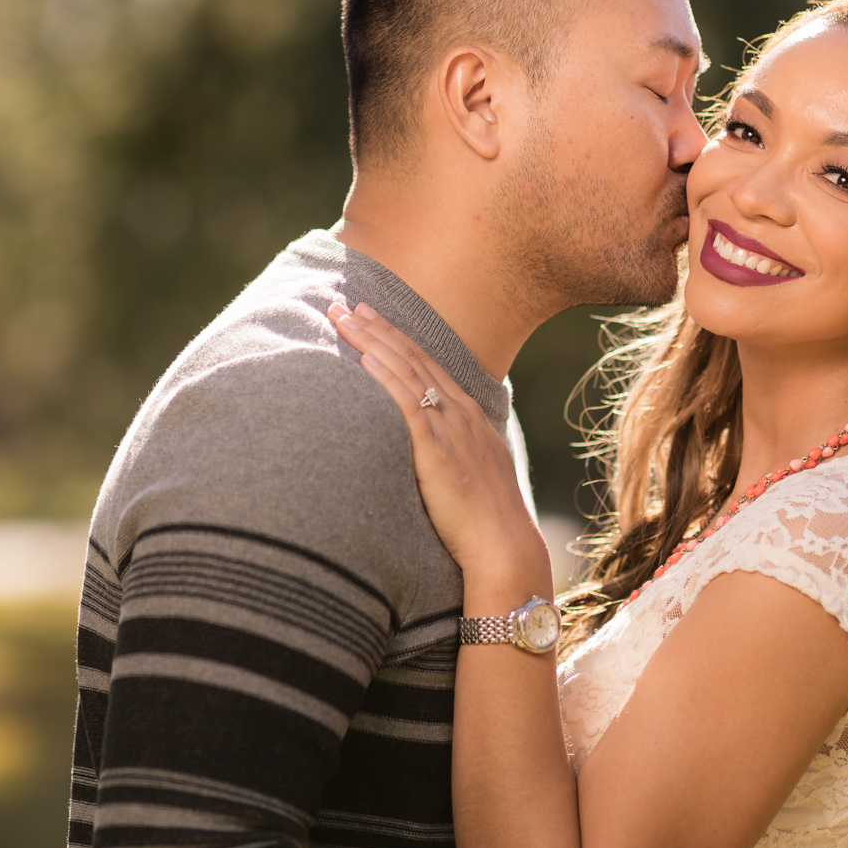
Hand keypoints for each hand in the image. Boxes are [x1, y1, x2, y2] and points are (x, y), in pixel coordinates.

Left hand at [329, 302, 550, 591]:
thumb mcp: (473, 474)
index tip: (373, 317)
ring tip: (343, 317)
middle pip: (413, 358)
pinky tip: (364, 357)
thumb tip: (431, 453)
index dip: (398, 338)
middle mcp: (460, 412)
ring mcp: (449, 426)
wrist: (504, 544)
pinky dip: (385, 376)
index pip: (428, 364)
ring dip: (372, 341)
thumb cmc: (486, 521)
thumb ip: (452, 454)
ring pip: (405, 371)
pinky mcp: (435, 448)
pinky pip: (406, 403)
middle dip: (378, 327)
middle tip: (347, 303)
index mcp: (469, 416)